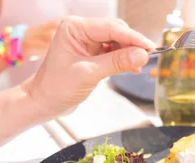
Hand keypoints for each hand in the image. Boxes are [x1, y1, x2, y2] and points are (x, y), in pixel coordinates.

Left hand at [21, 17, 153, 118]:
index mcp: (74, 28)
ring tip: (137, 66)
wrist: (45, 102)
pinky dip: (123, 59)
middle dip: (132, 44)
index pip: (110, 28)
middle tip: (145, 59)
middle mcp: (81, 31)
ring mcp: (87, 42)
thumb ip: (115, 63)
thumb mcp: (88, 74)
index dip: (132, 37)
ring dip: (129, 52)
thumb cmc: (57, 87)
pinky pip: (114, 51)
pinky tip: (131, 68)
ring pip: (117, 41)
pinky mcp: (92, 54)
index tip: (149, 47)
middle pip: (116, 31)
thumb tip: (141, 55)